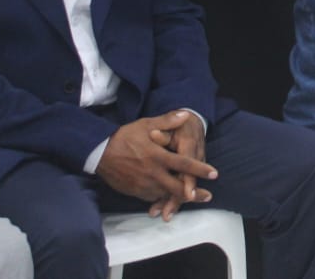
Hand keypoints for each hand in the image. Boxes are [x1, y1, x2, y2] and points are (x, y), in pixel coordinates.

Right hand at [96, 111, 215, 205]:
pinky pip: (152, 198)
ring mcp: (143, 185)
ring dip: (179, 199)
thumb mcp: (146, 124)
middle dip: (194, 194)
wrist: (99, 152)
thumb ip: (167, 121)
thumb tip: (186, 114)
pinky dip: (162, 199)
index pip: (183, 164)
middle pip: (177, 187)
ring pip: (165, 195)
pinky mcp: (134, 192)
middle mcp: (152, 173)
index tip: (214, 174)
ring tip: (192, 199)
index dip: (200, 169)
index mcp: (157, 156)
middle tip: (208, 196)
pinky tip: (171, 199)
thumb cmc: (125, 136)